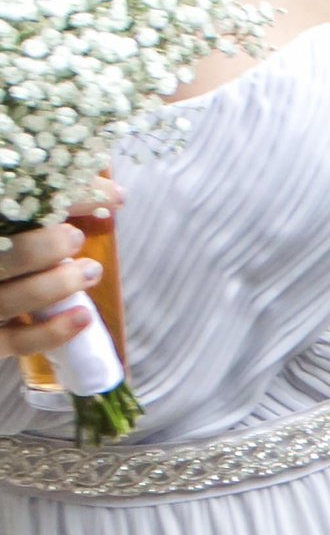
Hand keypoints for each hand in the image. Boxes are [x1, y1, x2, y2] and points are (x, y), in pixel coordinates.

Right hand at [0, 197, 118, 362]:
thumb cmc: (16, 254)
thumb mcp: (23, 228)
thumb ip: (47, 206)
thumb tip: (114, 193)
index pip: (7, 208)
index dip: (49, 200)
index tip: (101, 195)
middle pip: (1, 258)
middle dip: (39, 247)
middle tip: (74, 237)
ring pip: (9, 299)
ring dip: (55, 285)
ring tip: (91, 270)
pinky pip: (19, 342)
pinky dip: (52, 332)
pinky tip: (83, 316)